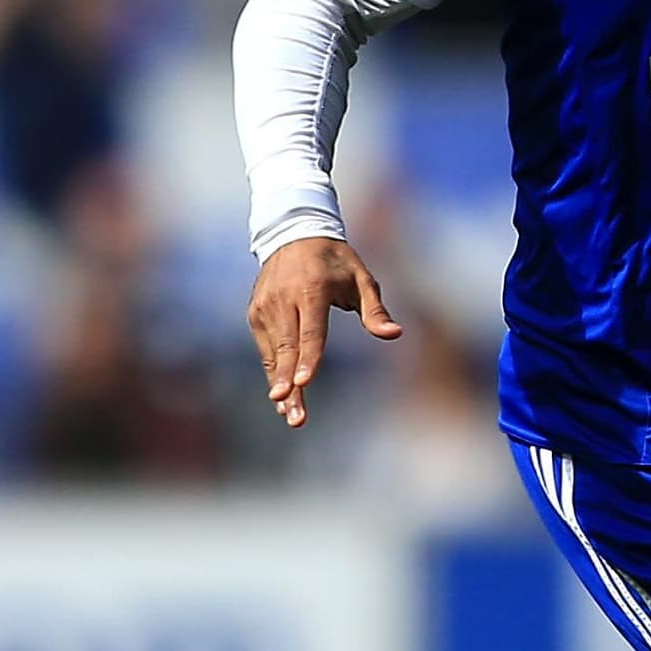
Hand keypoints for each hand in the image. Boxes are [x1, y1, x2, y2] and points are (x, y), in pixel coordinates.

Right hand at [246, 235, 401, 428]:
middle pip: (288, 348)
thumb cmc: (336, 261)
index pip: (310, 330)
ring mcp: (265, 306)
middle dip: (290, 384)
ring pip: (274, 354)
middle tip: (296, 416)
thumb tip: (394, 334)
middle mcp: (284, 298)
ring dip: (281, 385)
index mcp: (312, 288)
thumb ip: (375, 310)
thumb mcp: (361, 278)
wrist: (293, 234)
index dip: (308, 358)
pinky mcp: (255, 312)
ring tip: (291, 415)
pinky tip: (282, 397)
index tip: (304, 383)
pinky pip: (267, 349)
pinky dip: (274, 372)